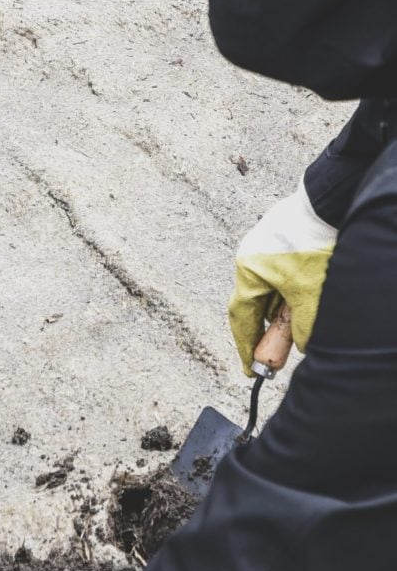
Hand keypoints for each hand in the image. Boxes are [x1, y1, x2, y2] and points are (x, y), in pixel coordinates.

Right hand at [229, 181, 335, 376]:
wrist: (329, 201)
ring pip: (268, 291)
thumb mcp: (309, 291)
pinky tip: (303, 299)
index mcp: (247, 271)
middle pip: (254, 305)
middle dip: (265, 331)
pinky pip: (278, 277)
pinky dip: (288, 294)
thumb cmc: (314, 240)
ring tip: (296, 324)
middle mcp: (249, 260)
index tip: (251, 369)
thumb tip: (301, 346)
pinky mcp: (280, 242)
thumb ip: (302, 324)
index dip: (245, 346)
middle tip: (276, 354)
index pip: (241, 318)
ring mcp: (263, 249)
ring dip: (280, 311)